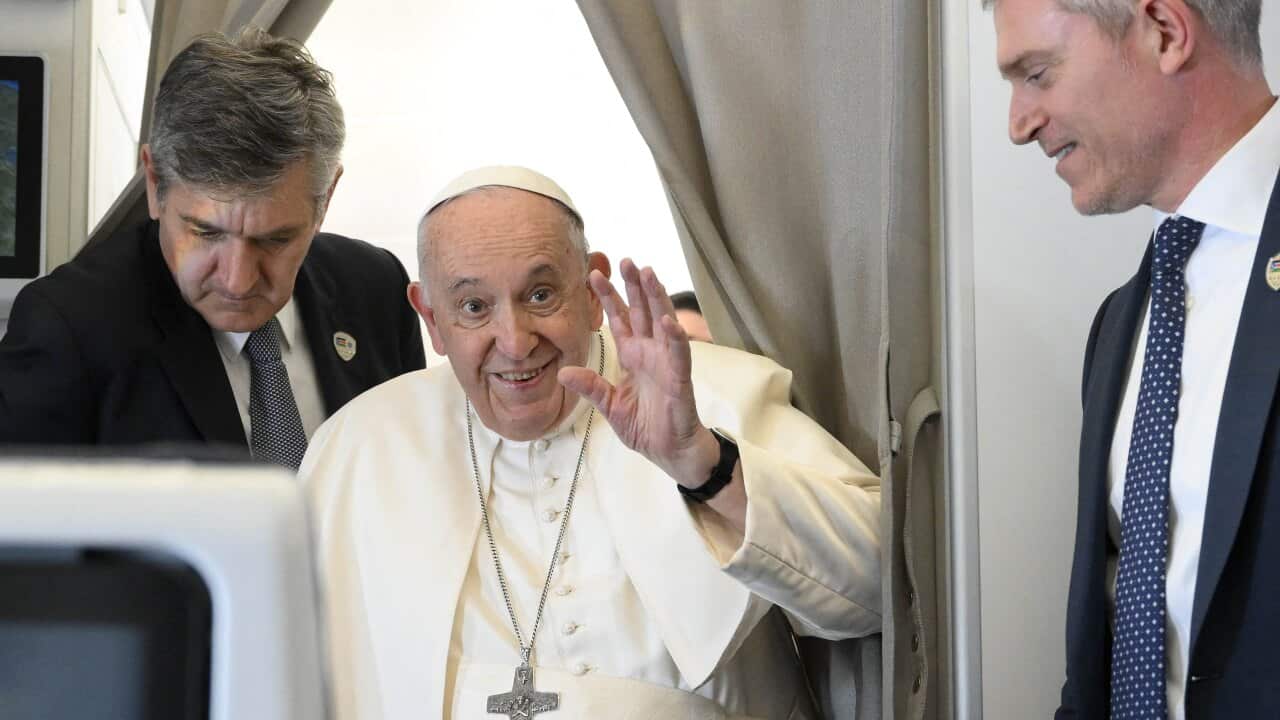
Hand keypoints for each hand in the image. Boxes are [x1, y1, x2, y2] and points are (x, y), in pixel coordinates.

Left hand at [558, 259, 717, 486]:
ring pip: (663, 322)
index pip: (620, 319)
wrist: (669, 453)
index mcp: (633, 356)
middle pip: (642, 311)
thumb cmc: (646, 427)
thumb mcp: (610, 406)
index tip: (593, 275)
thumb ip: (591, 387)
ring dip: (656, 298)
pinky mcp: (680, 379)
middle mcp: (651, 353)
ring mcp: (667, 363)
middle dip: (633, 285)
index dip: (609, 297)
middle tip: (624, 260)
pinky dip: (674, 337)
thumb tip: (562, 372)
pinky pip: (678, 354)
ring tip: (647, 274)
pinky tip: (668, 320)